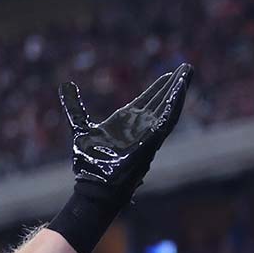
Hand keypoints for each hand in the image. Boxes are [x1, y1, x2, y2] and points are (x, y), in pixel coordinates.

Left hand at [59, 63, 191, 201]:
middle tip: (186, 67)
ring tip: (188, 72)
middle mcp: (140, 126)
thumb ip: (75, 106)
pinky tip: (181, 90)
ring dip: (178, 90)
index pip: (147, 100)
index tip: (170, 73)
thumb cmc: (90, 161)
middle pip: (162, 101)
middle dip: (174, 84)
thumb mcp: (80, 127)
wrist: (95, 185)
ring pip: (169, 108)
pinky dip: (174, 105)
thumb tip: (65, 85)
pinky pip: (167, 121)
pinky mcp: (152, 141)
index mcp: (126, 122)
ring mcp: (148, 134)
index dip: (158, 87)